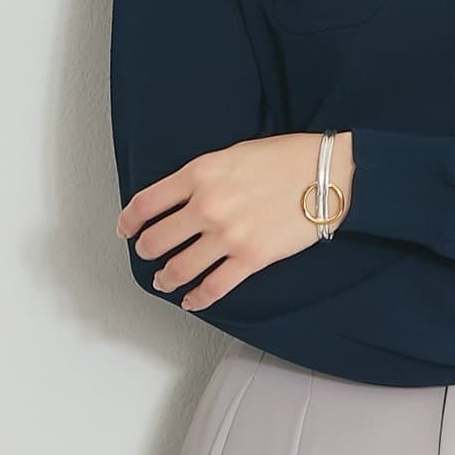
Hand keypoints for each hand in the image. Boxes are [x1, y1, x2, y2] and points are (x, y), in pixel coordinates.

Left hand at [116, 132, 354, 310]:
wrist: (328, 175)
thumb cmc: (286, 159)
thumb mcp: (232, 154)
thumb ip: (201, 177)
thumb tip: (180, 199)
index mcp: (199, 174)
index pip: (146, 203)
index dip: (129, 221)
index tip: (127, 229)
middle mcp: (207, 206)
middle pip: (155, 240)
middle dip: (145, 251)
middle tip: (147, 254)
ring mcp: (228, 236)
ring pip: (178, 269)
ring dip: (165, 278)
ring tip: (164, 280)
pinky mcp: (251, 259)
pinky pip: (212, 288)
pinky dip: (196, 299)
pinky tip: (191, 301)